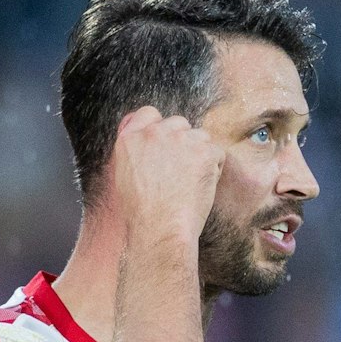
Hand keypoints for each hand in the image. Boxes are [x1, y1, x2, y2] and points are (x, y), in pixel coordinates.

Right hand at [109, 105, 224, 246]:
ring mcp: (180, 139)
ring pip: (200, 136)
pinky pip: (217, 153)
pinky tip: (202, 187)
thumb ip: (135, 152)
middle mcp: (154, 133)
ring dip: (201, 154)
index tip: (167, 145)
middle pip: (178, 123)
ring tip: (191, 182)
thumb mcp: (124, 175)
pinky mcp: (203, 151)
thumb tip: (146, 144)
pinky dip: (215, 169)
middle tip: (182, 170)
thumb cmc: (142, 212)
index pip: (149, 114)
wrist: (160, 227)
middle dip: (183, 142)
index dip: (161, 128)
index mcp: (130, 138)